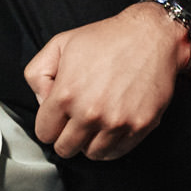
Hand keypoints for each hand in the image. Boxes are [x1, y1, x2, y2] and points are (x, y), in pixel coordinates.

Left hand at [23, 4, 181, 160]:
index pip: (44, 133)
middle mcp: (90, 112)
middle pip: (65, 149)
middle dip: (66, 136)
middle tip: (76, 120)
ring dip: (90, 141)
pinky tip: (111, 126)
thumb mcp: (61, 43)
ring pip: (91, 154)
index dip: (50, 124)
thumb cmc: (108, 38)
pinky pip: (116, 153)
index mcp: (66, 94)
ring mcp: (116, 122)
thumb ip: (38, 73)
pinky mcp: (139, 126)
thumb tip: (41, 102)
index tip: (60, 115)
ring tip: (96, 122)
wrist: (152, 35)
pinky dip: (111, 144)